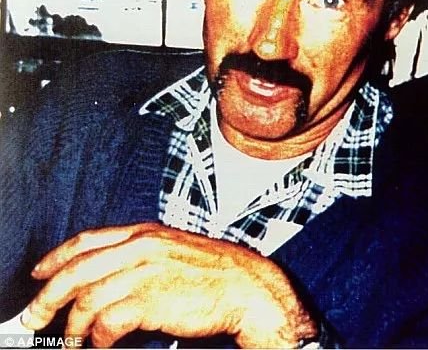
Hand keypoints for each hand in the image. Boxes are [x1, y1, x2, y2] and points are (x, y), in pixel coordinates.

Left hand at [21, 223, 315, 347]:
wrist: (248, 286)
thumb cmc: (219, 271)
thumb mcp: (177, 249)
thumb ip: (145, 256)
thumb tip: (113, 276)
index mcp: (146, 233)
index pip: (87, 240)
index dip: (57, 257)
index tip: (39, 272)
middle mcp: (141, 248)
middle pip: (77, 270)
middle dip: (48, 297)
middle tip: (34, 316)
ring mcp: (144, 273)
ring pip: (87, 300)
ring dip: (73, 327)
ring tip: (71, 342)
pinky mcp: (150, 300)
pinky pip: (107, 322)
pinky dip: (98, 338)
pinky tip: (100, 344)